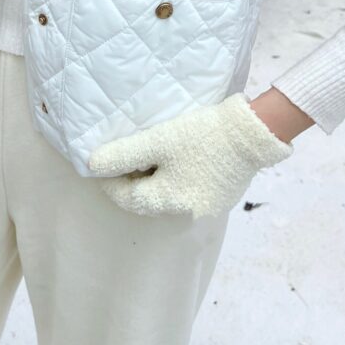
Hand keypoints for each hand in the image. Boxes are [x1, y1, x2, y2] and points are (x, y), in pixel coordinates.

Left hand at [88, 91, 294, 217]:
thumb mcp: (159, 141)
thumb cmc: (203, 136)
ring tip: (147, 158)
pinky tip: (174, 162)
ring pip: (168, 198)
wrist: (252, 132)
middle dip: (132, 182)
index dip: (109, 181)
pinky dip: (174, 180)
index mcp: (170, 202)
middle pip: (148, 201)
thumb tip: (92, 165)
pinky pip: (187, 192)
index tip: (99, 166)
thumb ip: (124, 154)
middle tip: (122, 160)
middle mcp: (188, 213)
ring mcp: (207, 207)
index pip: (127, 198)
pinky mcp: (221, 196)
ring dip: (153, 182)